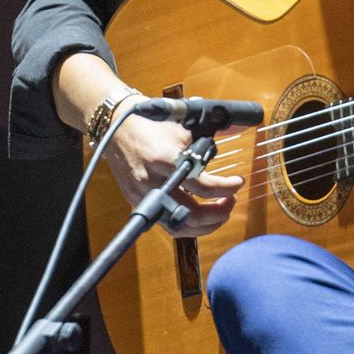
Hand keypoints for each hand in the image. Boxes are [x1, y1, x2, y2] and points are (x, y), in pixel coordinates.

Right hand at [103, 109, 242, 237]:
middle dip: (218, 213)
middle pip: (192, 214)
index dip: (225, 187)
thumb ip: (200, 149)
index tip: (237, 183)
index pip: (201, 185)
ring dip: (206, 225)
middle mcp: (153, 181)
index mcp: (165, 160)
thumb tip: (225, 154)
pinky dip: (187, 225)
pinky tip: (199, 217)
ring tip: (219, 212)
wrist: (115, 127)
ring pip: (179, 227)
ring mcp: (143, 195)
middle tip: (231, 201)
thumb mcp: (180, 131)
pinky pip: (166, 223)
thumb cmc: (148, 126)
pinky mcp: (137, 201)